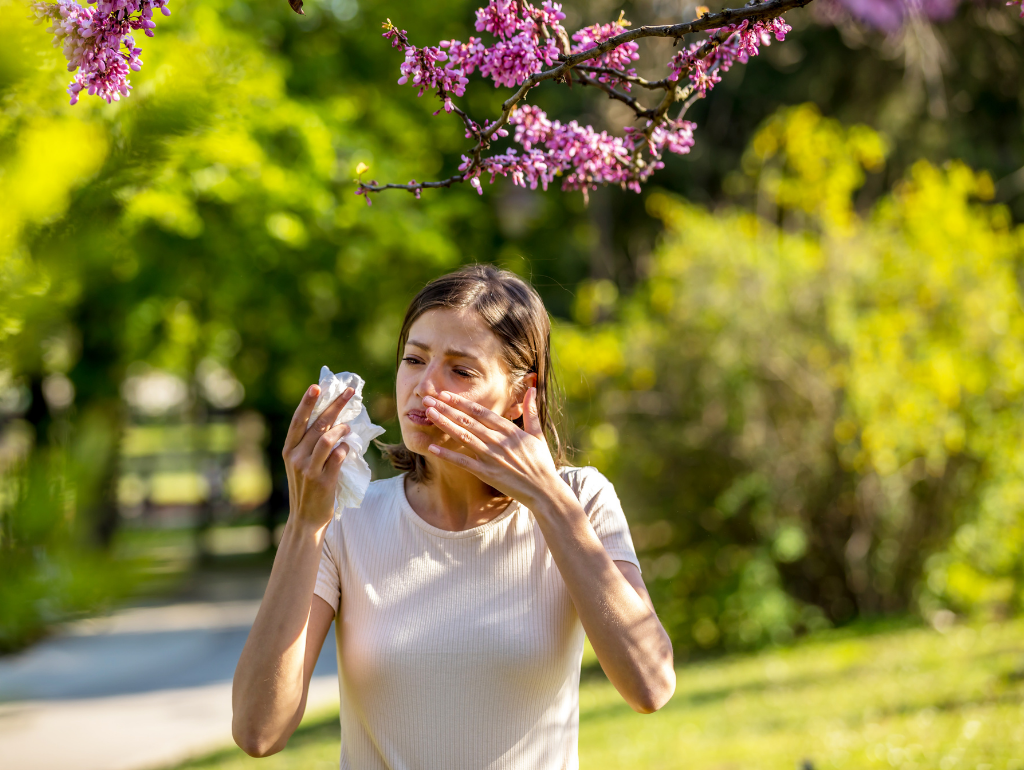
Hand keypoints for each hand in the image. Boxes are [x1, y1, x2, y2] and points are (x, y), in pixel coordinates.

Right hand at [282, 383, 354, 530]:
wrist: (306, 519)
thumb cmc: (307, 488)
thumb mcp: (301, 464)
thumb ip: (310, 444)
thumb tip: (332, 420)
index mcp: (288, 450)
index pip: (298, 421)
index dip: (307, 403)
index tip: (317, 386)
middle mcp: (296, 457)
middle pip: (318, 424)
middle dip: (336, 405)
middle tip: (350, 392)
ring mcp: (308, 469)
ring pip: (328, 439)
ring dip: (342, 429)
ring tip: (349, 427)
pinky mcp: (323, 480)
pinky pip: (337, 457)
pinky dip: (345, 448)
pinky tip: (347, 447)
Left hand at [422, 387, 559, 509]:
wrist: (543, 490)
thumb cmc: (541, 462)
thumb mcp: (538, 434)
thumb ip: (531, 411)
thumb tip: (533, 388)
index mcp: (509, 430)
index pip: (481, 412)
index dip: (462, 402)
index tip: (446, 394)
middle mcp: (498, 441)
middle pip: (468, 421)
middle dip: (447, 408)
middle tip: (428, 399)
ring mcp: (491, 457)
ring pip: (463, 436)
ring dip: (444, 424)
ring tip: (429, 414)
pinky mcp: (486, 473)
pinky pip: (463, 462)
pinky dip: (447, 455)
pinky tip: (432, 447)